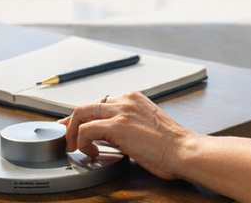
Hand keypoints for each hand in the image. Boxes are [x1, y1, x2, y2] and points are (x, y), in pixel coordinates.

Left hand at [59, 91, 197, 179]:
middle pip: (86, 105)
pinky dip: (82, 142)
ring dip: (73, 133)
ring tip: (75, 147)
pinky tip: (91, 152)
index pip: (99, 103)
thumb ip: (127, 125)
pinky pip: (86, 130)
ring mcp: (122, 111)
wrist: (183, 150)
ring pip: (81, 113)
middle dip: (71, 123)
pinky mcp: (118, 125)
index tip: (74, 127)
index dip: (84, 117)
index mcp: (134, 99)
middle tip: (67, 137)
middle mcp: (126, 100)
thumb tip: (107, 136)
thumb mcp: (146, 127)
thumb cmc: (171, 145)